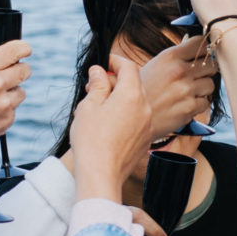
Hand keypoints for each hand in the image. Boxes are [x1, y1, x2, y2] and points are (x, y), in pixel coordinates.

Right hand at [0, 37, 30, 157]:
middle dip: (20, 70)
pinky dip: (5, 110)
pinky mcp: (7, 120)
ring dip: (11, 92)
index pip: (16, 49)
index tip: (24, 51)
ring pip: (21, 91)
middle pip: (25, 70)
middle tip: (10, 74)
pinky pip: (13, 109)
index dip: (23, 49)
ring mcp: (5, 103)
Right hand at [70, 57, 154, 205]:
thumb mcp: (89, 106)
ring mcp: (147, 124)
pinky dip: (125, 115)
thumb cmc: (91, 140)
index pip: (129, 67)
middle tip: (94, 87)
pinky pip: (137, 119)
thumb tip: (99, 71)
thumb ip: (98, 85)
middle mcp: (144, 108)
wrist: (101, 175)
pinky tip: (107, 124)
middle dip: (115, 81)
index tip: (105, 62)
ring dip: (119, 99)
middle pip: (133, 84)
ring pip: (135, 103)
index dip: (116, 60)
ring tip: (97, 108)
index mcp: (131, 95)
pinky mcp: (145, 139)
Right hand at [140, 34, 215, 140]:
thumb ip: (175, 55)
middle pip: (211, 65)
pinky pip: (205, 103)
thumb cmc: (142, 89)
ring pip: (210, 85)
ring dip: (203, 88)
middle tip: (197, 76)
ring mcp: (186, 90)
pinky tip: (185, 104)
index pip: (201, 43)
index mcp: (170, 56)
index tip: (201, 55)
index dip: (203, 49)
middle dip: (206, 70)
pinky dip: (198, 104)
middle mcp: (179, 71)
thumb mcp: (155, 64)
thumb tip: (190, 41)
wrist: (129, 115)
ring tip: (189, 92)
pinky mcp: (189, 108)